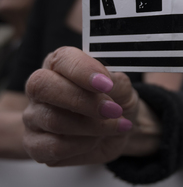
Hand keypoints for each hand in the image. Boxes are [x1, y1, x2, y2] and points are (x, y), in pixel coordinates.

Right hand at [22, 46, 159, 165]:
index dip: (82, 71)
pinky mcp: (35, 145)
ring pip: (53, 120)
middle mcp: (40, 88)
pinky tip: (96, 140)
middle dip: (82, 100)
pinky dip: (83, 145)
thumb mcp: (124, 88)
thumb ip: (115, 82)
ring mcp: (34, 117)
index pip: (61, 59)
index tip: (106, 84)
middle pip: (43, 87)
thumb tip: (106, 83)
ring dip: (92, 126)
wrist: (118, 131)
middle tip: (112, 110)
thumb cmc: (117, 102)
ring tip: (114, 126)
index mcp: (60, 64)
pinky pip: (54, 147)